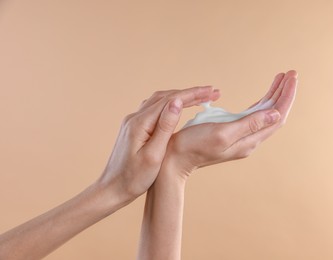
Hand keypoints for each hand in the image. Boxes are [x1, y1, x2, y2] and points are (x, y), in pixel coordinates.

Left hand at [98, 86, 219, 202]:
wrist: (112, 189)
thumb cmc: (133, 179)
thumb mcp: (153, 155)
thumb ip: (165, 127)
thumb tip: (177, 102)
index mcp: (140, 123)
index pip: (171, 100)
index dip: (193, 94)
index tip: (211, 91)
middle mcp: (135, 117)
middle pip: (166, 97)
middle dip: (191, 93)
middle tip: (212, 92)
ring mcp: (133, 122)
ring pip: (160, 101)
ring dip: (181, 96)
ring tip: (201, 97)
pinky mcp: (134, 128)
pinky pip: (155, 109)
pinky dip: (171, 104)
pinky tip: (179, 107)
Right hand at [165, 70, 297, 176]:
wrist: (175, 159)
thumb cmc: (194, 145)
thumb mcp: (222, 133)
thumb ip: (249, 124)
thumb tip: (275, 114)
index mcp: (249, 140)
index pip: (277, 116)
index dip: (286, 96)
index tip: (292, 77)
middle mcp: (249, 139)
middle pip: (274, 114)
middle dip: (283, 93)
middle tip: (291, 73)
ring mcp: (241, 137)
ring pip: (265, 114)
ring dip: (274, 96)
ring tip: (281, 78)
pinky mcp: (232, 133)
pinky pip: (253, 116)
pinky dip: (261, 103)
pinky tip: (263, 96)